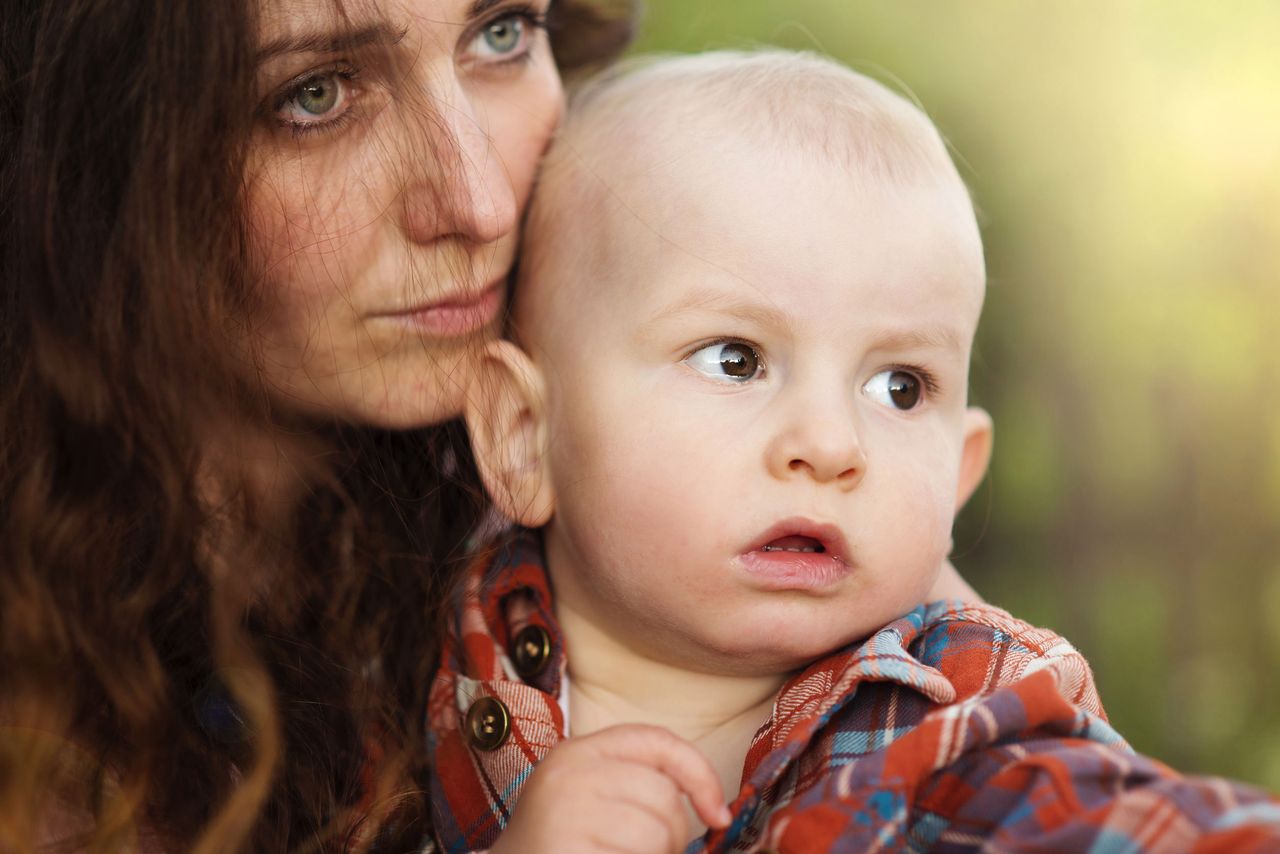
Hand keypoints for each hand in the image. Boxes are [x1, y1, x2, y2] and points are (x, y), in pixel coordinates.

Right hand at [490, 723, 731, 853]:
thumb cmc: (559, 842)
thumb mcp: (590, 796)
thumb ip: (637, 783)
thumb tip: (716, 807)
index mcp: (576, 752)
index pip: (658, 741)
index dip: (700, 774)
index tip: (718, 812)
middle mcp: (569, 775)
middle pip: (664, 795)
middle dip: (674, 834)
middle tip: (647, 853)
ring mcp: (566, 814)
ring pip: (658, 834)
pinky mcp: (568, 850)